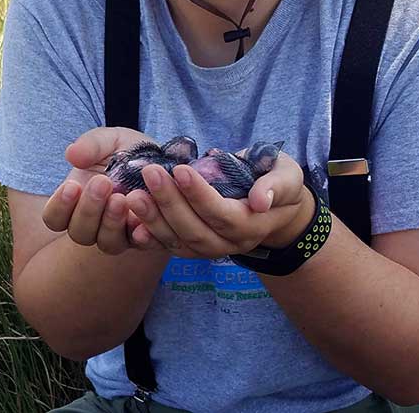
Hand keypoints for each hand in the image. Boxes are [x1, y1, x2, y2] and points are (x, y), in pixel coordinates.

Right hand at [41, 126, 157, 255]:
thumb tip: (71, 154)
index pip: (54, 218)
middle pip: (80, 233)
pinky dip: (140, 235)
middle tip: (102, 182)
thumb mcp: (110, 140)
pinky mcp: (145, 236)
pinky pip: (141, 244)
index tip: (72, 186)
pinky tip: (142, 220)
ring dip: (111, 222)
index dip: (59, 206)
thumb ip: (91, 145)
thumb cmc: (126, 150)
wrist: (162, 159)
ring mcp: (119, 233)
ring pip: (107, 243)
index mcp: (76, 202)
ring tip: (121, 198)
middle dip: (89, 209)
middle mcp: (94, 224)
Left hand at [124, 149, 314, 258]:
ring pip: (178, 242)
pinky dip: (149, 236)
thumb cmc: (280, 183)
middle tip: (150, 173)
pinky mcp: (194, 247)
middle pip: (195, 230)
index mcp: (252, 225)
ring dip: (153, 220)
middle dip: (170, 202)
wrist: (276, 211)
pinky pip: (169, 246)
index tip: (180, 169)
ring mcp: (210, 249)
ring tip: (134, 194)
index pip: (222, 214)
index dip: (200, 195)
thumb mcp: (288, 176)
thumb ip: (278, 186)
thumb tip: (261, 200)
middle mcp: (229, 244)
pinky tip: (130, 219)